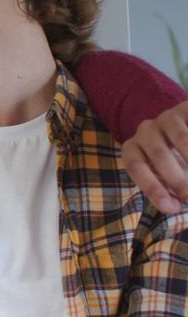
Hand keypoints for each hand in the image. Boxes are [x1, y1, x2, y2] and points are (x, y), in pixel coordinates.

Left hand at [122, 100, 187, 214]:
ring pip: (181, 137)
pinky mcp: (185, 108)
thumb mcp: (166, 176)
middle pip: (159, 154)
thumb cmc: (174, 163)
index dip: (152, 188)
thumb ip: (167, 191)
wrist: (186, 130)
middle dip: (178, 179)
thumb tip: (173, 207)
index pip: (136, 166)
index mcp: (133, 148)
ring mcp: (166, 117)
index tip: (171, 208)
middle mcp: (145, 130)